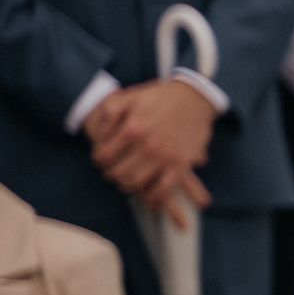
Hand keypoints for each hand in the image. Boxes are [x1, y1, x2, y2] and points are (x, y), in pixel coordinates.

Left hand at [86, 79, 214, 222]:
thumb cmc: (159, 97)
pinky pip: (164, 189)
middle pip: (118, 172)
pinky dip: (154, 197)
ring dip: (126, 184)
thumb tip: (100, 134)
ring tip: (125, 180)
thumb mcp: (129, 97)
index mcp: (132, 129)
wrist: (194, 98)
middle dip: (110, 173)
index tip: (100, 159)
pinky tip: (148, 197)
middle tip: (110, 171)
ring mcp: (165, 157)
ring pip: (136, 182)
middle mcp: (147, 146)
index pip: (104, 155)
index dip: (98, 159)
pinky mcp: (181, 164)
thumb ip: (110, 114)